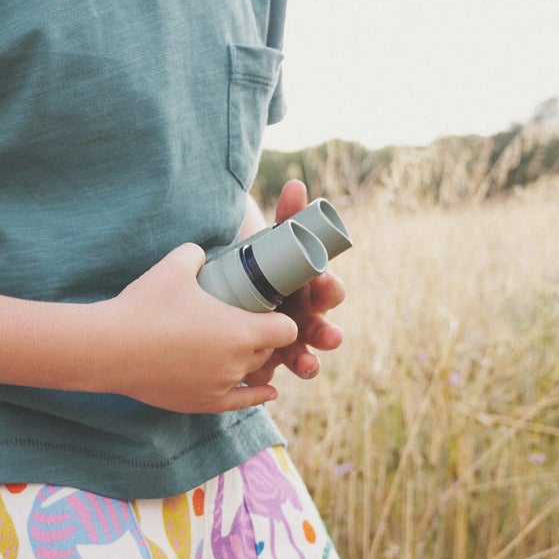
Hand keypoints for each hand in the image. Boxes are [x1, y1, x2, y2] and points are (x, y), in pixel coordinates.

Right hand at [94, 244, 297, 415]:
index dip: (280, 317)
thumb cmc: (144, 306)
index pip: (286, 329)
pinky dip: (257, 395)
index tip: (267, 309)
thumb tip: (203, 254)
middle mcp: (237, 364)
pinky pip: (241, 402)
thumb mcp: (175, 266)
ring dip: (249, 359)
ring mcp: (220, 387)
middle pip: (269, 351)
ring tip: (238, 345)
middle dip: (261, 336)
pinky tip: (269, 392)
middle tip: (243, 320)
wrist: (109, 348)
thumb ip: (197, 254)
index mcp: (240, 331)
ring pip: (252, 372)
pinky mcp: (202, 404)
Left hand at [248, 179, 344, 385]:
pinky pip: (278, 369)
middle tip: (329, 336)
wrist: (228, 288)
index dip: (328, 289)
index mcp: (309, 288)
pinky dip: (280, 372)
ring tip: (308, 366)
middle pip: (322, 326)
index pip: (328, 290)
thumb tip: (296, 183)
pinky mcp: (271, 358)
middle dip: (327, 332)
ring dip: (310, 362)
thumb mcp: (272, 239)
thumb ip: (287, 215)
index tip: (322, 282)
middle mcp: (305, 316)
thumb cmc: (261, 262)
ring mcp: (290, 339)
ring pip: (306, 354)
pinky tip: (273, 374)